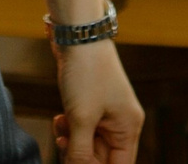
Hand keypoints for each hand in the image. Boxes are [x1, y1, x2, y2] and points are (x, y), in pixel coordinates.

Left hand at [53, 41, 142, 163]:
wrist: (78, 35)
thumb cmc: (86, 72)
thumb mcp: (81, 118)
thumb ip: (80, 152)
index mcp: (128, 128)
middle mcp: (122, 124)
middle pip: (102, 158)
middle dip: (79, 156)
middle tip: (62, 145)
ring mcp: (107, 115)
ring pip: (89, 146)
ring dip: (71, 142)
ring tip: (60, 128)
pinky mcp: (93, 106)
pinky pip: (82, 131)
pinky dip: (69, 130)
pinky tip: (60, 119)